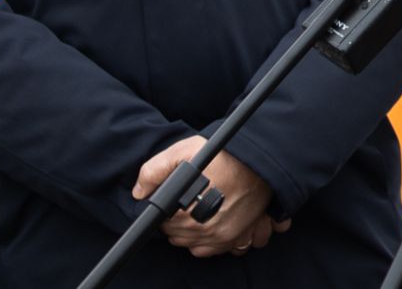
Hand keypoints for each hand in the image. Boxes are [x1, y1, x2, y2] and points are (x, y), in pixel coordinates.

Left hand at [133, 142, 286, 257]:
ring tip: (199, 213)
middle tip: (187, 203)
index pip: (163, 223)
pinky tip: (212, 224)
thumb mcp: (186, 151)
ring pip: (194, 246)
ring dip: (193, 234)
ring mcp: (222, 237)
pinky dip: (211, 241)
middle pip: (178, 237)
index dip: (166, 211)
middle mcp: (204, 229)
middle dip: (178, 222)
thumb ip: (155, 170)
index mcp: (187, 212)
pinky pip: (216, 250)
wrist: (262, 161)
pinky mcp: (237, 238)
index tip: (175, 200)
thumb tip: (139, 191)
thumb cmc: (225, 155)